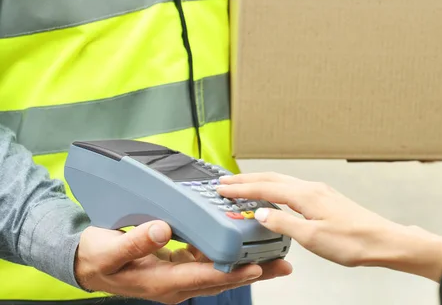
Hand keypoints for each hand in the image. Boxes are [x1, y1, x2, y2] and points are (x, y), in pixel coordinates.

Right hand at [75, 221, 291, 303]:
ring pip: (220, 272)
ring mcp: (179, 277)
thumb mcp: (110, 250)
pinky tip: (244, 246)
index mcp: (161, 282)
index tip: (257, 267)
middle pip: (221, 278)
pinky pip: (210, 263)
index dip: (232, 273)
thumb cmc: (99, 258)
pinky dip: (228, 255)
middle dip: (253, 272)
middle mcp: (176, 284)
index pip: (204, 278)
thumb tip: (163, 229)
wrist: (88, 264)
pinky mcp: (180, 267)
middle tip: (282, 265)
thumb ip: (135, 241)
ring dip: (247, 265)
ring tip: (275, 257)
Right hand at [216, 173, 441, 281]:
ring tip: (244, 186)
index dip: (241, 188)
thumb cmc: (353, 241)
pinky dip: (276, 188)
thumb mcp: (312, 237)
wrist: (382, 241)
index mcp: (305, 195)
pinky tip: (275, 196)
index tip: (222, 188)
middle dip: (247, 180)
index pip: (265, 187)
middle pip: (272, 178)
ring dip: (260, 182)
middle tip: (225, 182)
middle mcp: (311, 188)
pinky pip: (293, 188)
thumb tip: (261, 214)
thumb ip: (283, 223)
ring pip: (282, 181)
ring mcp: (319, 192)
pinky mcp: (325, 199)